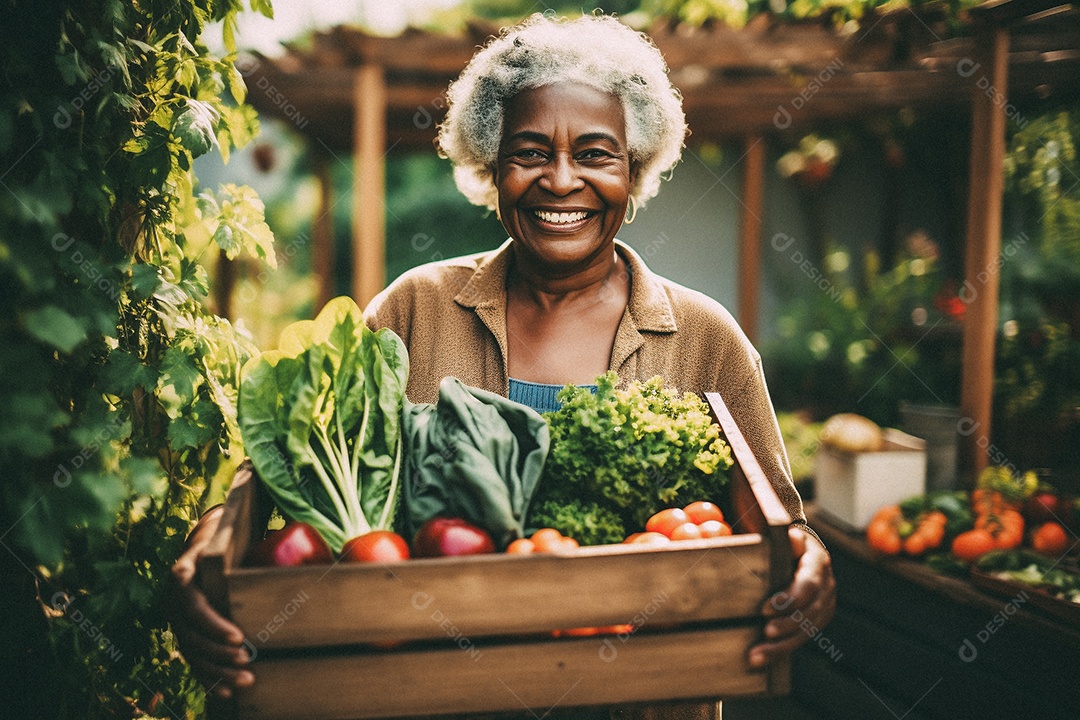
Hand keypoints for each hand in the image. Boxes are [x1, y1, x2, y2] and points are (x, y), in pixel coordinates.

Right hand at [170, 507, 254, 698]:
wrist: (200, 542)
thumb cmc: (222, 538)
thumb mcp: (226, 534)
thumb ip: (242, 542)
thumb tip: (277, 539)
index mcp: (184, 573)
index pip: (194, 604)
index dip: (214, 624)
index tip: (238, 636)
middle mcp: (174, 599)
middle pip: (192, 633)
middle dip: (219, 651)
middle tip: (248, 659)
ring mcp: (175, 618)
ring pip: (192, 650)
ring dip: (217, 670)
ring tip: (246, 680)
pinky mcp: (183, 632)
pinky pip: (192, 660)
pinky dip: (208, 678)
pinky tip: (226, 693)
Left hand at [749, 525, 835, 667]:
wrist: (799, 548)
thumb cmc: (784, 540)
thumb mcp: (785, 533)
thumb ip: (786, 538)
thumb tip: (791, 538)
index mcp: (818, 561)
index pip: (808, 585)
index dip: (788, 599)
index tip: (764, 609)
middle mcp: (827, 584)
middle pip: (810, 612)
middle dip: (786, 626)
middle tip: (764, 633)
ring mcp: (825, 603)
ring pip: (808, 630)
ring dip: (783, 645)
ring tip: (757, 655)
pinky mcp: (819, 618)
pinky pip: (804, 637)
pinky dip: (784, 649)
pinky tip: (764, 658)